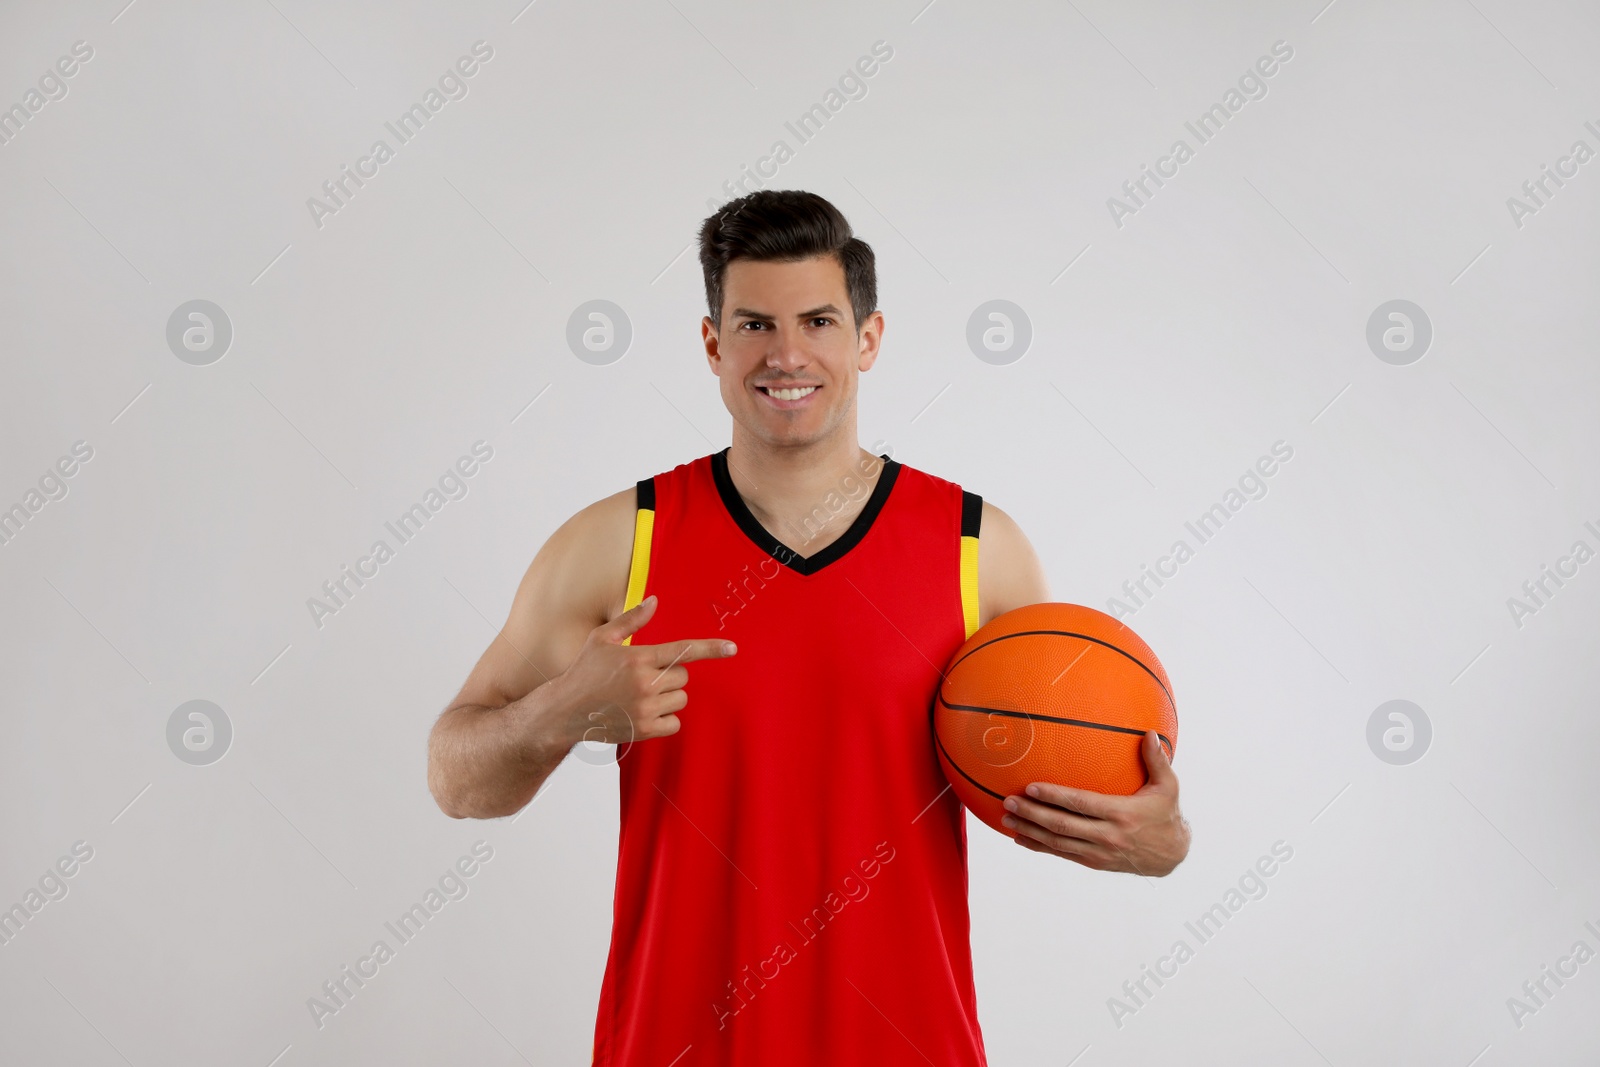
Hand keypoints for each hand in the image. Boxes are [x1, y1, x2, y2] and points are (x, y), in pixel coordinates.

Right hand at [548, 595, 735, 747]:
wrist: (565, 711)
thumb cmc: (584, 671)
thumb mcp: (602, 639)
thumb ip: (632, 620)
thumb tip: (654, 601)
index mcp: (637, 658)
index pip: (683, 650)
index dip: (711, 648)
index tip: (732, 648)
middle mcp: (644, 683)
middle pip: (683, 676)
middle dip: (670, 675)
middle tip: (644, 677)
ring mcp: (645, 709)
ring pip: (680, 699)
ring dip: (668, 696)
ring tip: (640, 695)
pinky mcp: (644, 730)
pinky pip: (675, 722)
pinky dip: (666, 718)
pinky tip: (644, 712)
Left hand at [1001, 730, 1189, 875]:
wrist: (1172, 855)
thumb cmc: (1167, 814)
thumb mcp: (1169, 787)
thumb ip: (1157, 760)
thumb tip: (1150, 733)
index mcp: (1123, 814)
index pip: (1081, 803)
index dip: (1054, 796)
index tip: (1031, 786)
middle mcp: (1109, 836)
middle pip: (1063, 826)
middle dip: (1033, 814)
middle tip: (1009, 802)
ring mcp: (1100, 853)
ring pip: (1058, 843)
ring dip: (1030, 832)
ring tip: (1007, 820)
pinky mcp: (1095, 863)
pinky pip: (1062, 854)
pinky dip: (1040, 847)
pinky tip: (1021, 839)